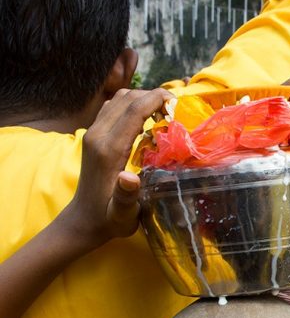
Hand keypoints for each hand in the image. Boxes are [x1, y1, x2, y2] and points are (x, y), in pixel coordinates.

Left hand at [69, 87, 171, 247]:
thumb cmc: (109, 220)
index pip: (133, 110)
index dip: (156, 99)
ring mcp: (93, 132)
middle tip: (174, 112)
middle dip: (153, 97)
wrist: (84, 219)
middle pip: (127, 98)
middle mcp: (98, 135)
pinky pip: (113, 108)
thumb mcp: (122, 216)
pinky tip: (144, 120)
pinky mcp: (93, 134)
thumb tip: (130, 178)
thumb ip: (126, 197)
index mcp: (108, 150)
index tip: (177, 104)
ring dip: (142, 100)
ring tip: (162, 114)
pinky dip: (131, 106)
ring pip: (119, 99)